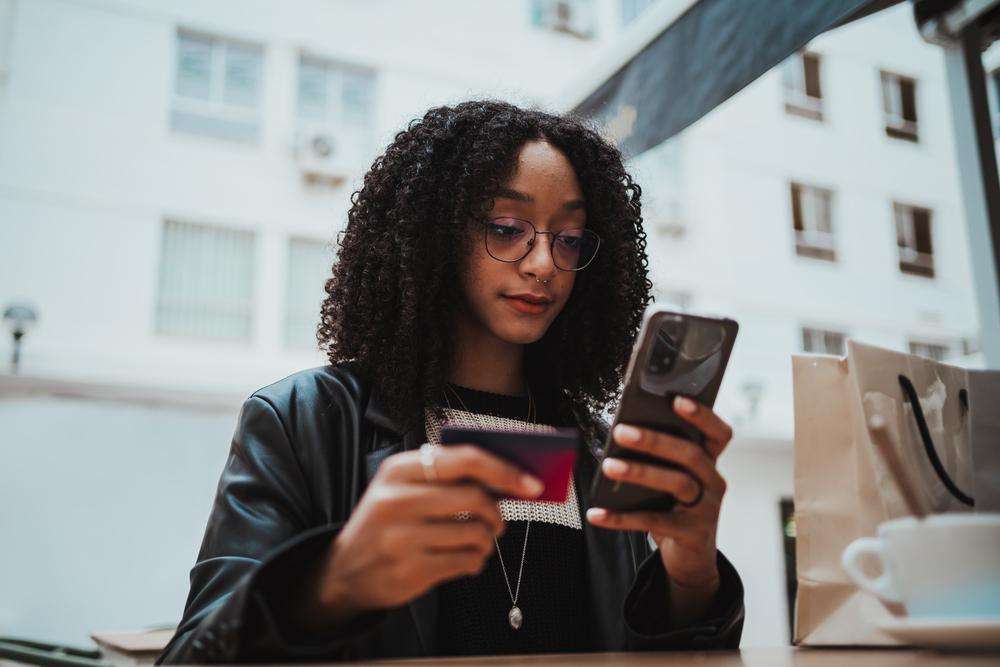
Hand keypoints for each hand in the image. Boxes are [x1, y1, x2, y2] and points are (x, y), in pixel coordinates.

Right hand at [299, 445, 542, 627]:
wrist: (344, 570)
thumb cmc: (386, 522)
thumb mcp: (401, 487)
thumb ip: (443, 476)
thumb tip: (506, 476)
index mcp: (398, 470)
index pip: (464, 460)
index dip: (504, 470)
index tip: (531, 482)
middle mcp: (396, 500)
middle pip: (474, 498)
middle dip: (497, 511)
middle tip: (499, 519)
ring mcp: (402, 538)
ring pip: (475, 533)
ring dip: (488, 539)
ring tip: (479, 540)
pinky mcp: (411, 571)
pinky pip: (466, 561)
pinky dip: (477, 560)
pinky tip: (467, 558)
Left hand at [586, 396, 732, 624]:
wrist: (691, 556)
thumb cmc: (675, 506)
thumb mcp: (672, 478)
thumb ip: (659, 457)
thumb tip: (622, 435)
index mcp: (709, 461)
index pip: (719, 433)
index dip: (702, 415)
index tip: (677, 400)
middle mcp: (713, 481)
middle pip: (690, 454)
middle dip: (655, 440)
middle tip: (622, 431)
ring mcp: (707, 509)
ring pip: (676, 483)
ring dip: (639, 472)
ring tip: (608, 466)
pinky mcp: (692, 534)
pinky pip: (655, 522)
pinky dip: (622, 518)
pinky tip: (598, 513)